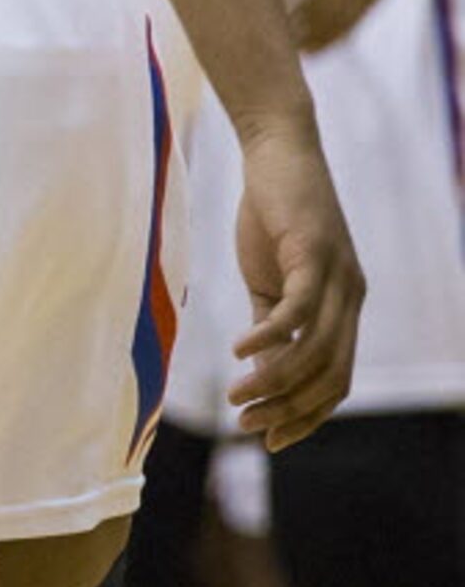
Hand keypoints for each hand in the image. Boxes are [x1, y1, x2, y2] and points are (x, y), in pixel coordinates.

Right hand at [228, 116, 363, 450]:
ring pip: (315, 349)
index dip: (305, 416)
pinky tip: (239, 351)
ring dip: (275, 381)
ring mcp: (337, 276)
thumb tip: (260, 368)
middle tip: (247, 425)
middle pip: (330, 374)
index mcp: (343, 307)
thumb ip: (269, 321)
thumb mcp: (267, 276)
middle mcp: (350, 297)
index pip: (335, 380)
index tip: (267, 437)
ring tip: (236, 396)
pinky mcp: (314, 252)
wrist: (277, 149)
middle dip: (290, 409)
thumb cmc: (270, 212)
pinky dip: (270, 337)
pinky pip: (298, 309)